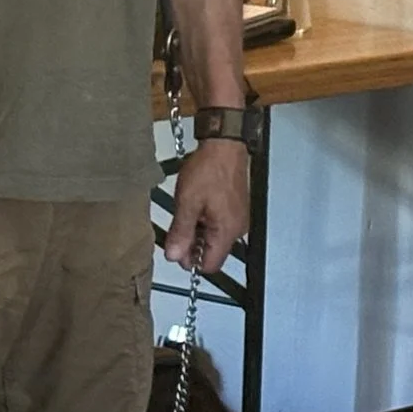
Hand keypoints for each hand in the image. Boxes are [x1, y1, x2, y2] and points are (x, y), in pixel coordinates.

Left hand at [166, 139, 250, 273]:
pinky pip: (220, 225)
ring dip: (198, 232)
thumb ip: (180, 233)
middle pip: (212, 252)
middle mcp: (237, 229)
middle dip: (192, 245)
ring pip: (215, 238)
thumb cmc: (209, 170)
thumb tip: (173, 255)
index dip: (190, 261)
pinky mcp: (237, 208)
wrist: (225, 146)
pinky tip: (195, 206)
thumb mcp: (187, 203)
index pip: (209, 265)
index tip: (175, 248)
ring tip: (185, 212)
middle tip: (176, 228)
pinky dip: (206, 221)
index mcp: (227, 231)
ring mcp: (239, 218)